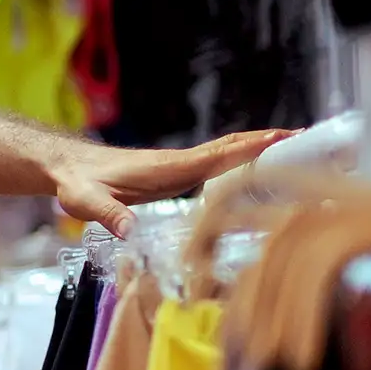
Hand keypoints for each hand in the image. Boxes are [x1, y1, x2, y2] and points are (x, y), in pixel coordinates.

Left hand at [56, 129, 293, 237]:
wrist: (65, 167)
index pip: (216, 156)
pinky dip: (238, 163)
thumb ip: (109, 214)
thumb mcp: (88, 201)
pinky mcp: (171, 176)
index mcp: (167, 167)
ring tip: (294, 151)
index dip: (249, 149)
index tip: (283, 140)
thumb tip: (131, 231)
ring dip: (257, 151)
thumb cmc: (76, 182)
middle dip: (265, 142)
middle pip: (229, 149)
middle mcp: (177, 164)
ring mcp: (176, 168)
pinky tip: (253, 172)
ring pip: (224, 156)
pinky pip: (213, 167)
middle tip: (305, 138)